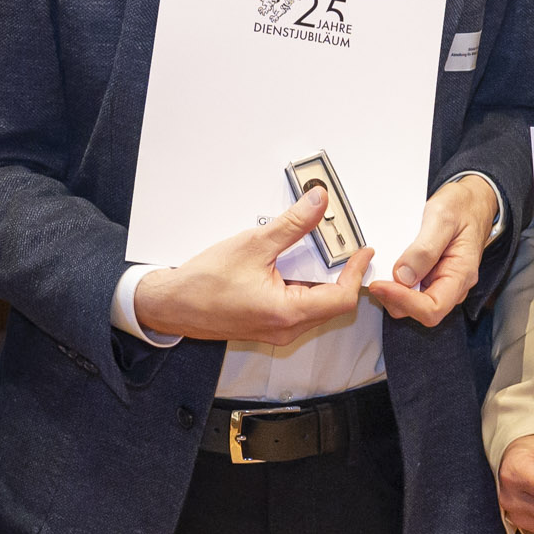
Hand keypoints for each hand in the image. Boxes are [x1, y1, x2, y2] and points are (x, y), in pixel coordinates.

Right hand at [134, 188, 372, 344]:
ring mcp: (277, 330)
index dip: (356, 273)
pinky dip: (304, 286)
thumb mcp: (253, 245)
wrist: (171, 305)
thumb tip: (317, 204)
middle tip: (344, 246)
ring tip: (319, 251)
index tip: (362, 252)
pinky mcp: (268, 326)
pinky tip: (295, 265)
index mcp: (286, 312)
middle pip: (332, 303)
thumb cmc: (202, 284)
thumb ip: (292, 225)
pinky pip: (299, 308)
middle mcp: (285, 328)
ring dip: (322, 280)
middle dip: (342, 274)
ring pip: (316, 306)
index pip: (341, 298)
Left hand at [366, 175, 499, 326]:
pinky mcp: (430, 277)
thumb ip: (424, 249)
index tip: (381, 285)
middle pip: (419, 311)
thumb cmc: (463, 206)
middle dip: (394, 298)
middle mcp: (452, 285)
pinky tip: (387, 269)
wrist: (473, 200)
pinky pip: (411, 290)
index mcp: (461, 274)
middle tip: (374, 279)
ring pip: (412, 304)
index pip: (433, 308)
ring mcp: (441, 282)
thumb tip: (403, 277)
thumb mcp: (443, 217)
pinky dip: (395, 284)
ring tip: (378, 273)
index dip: (404, 301)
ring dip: (392, 293)